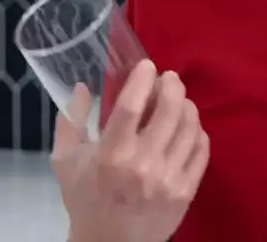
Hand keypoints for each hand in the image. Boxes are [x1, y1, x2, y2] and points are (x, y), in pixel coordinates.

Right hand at [50, 59, 209, 241]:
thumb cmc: (85, 200)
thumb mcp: (65, 162)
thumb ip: (70, 122)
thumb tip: (81, 86)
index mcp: (110, 154)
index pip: (131, 105)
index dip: (142, 78)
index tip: (147, 65)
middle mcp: (142, 164)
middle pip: (168, 109)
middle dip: (171, 85)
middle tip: (168, 78)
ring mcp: (168, 179)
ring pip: (189, 126)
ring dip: (185, 105)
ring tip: (178, 101)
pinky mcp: (186, 192)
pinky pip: (201, 150)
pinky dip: (197, 131)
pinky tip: (187, 127)